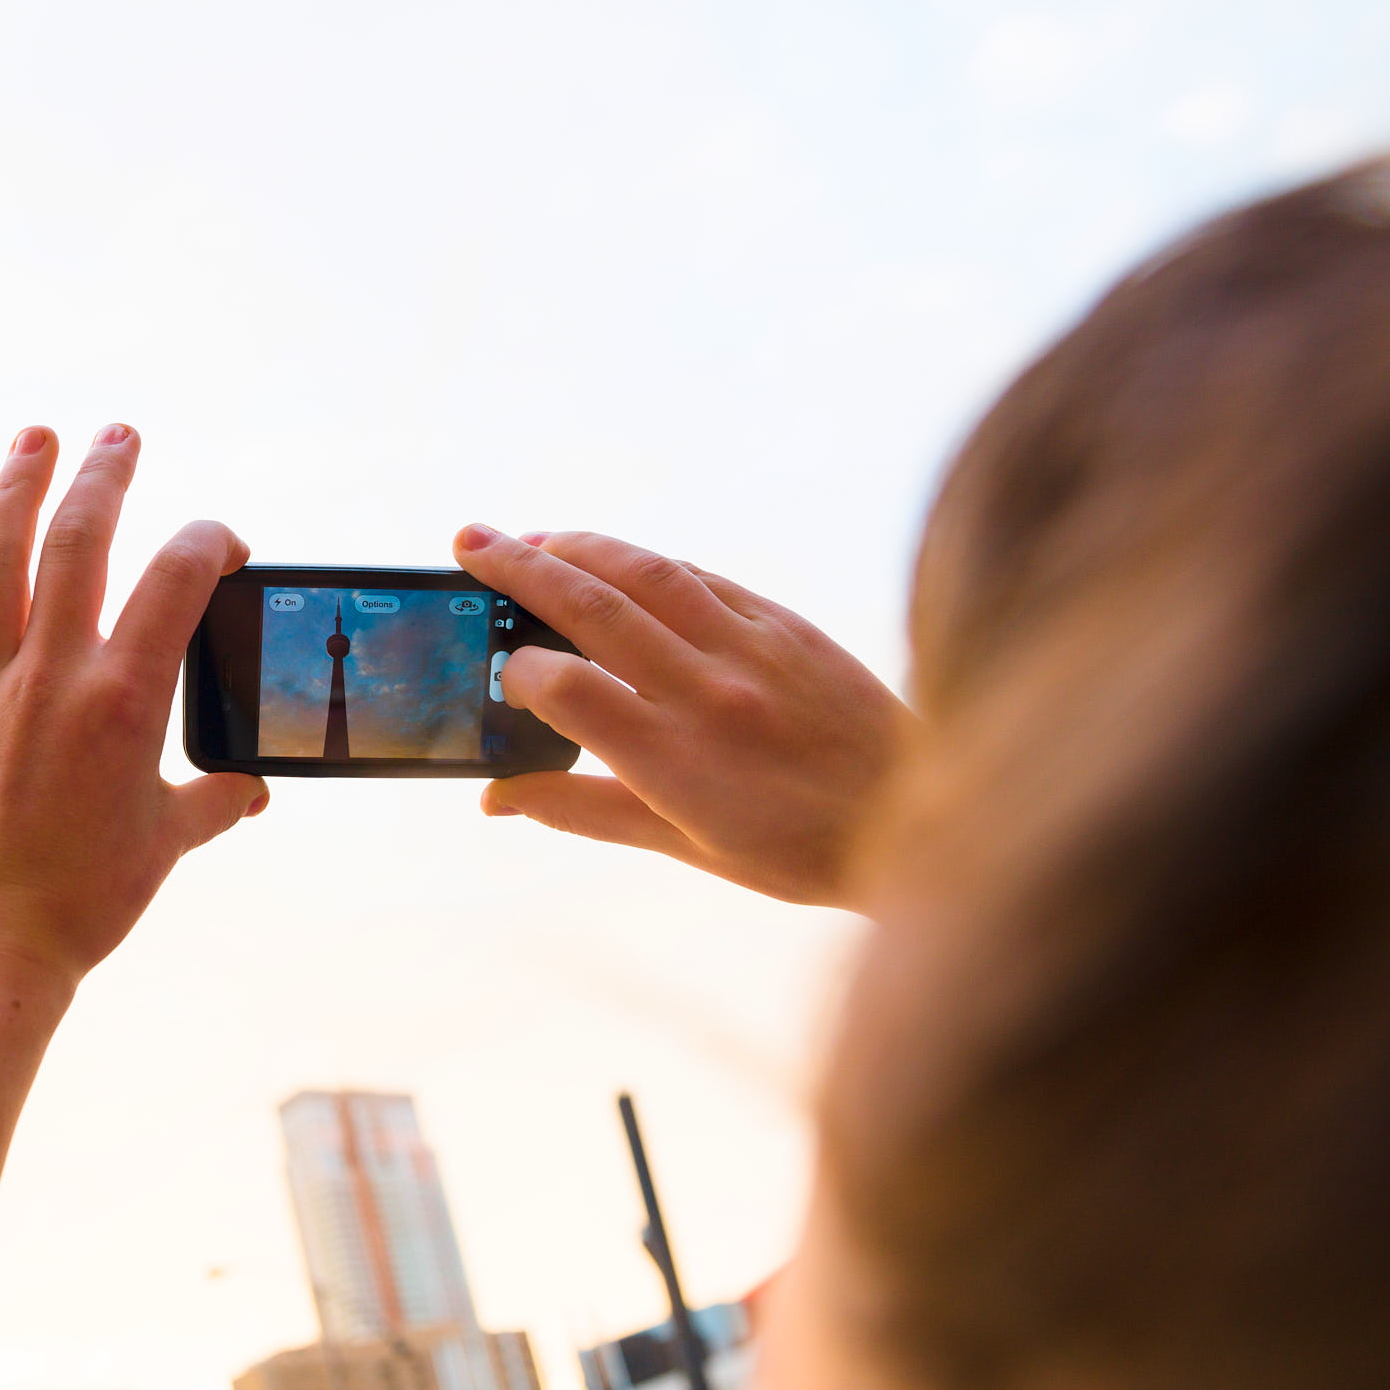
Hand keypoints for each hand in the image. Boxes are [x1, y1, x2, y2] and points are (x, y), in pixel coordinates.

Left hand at [0, 424, 267, 981]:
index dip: (207, 543)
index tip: (220, 545)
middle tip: (121, 434)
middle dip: (105, 475)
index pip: (177, 582)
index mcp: (125, 702)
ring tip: (37, 435)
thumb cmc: (85, 901)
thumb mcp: (168, 844)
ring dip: (17, 484)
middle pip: (80, 541)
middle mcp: (53, 676)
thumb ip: (212, 800)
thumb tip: (248, 786)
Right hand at [454, 526, 910, 907]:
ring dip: (579, 545)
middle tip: (470, 542)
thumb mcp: (682, 846)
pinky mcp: (785, 624)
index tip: (502, 673)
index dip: (519, 673)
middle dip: (519, 568)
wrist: (919, 816)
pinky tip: (614, 561)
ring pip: (646, 572)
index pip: (566, 689)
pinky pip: (701, 577)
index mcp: (674, 760)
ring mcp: (751, 648)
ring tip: (530, 540)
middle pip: (592, 606)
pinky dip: (647, 563)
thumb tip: (494, 798)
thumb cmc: (795, 850)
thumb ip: (582, 811)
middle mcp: (707, 693)